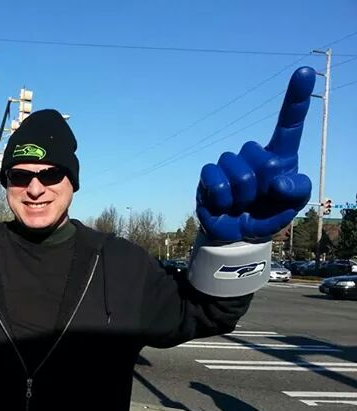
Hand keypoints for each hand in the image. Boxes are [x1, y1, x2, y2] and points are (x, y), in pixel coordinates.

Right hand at [196, 66, 315, 242]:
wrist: (237, 234)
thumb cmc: (269, 213)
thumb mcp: (292, 205)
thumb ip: (296, 191)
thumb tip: (277, 181)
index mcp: (279, 155)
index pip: (289, 124)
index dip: (297, 98)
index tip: (306, 72)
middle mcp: (253, 154)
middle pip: (263, 159)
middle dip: (264, 185)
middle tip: (259, 199)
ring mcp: (229, 163)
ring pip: (239, 171)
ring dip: (243, 195)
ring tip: (242, 204)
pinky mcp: (209, 174)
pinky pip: (215, 179)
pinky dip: (222, 197)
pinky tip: (224, 203)